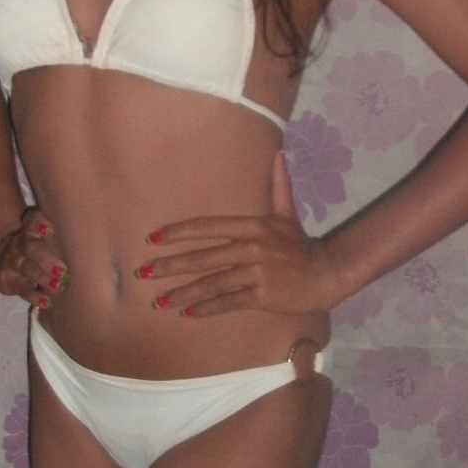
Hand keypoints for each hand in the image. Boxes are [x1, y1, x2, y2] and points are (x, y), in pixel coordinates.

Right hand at [0, 205, 67, 310]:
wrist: (6, 254)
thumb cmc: (44, 245)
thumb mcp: (50, 235)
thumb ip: (66, 235)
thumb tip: (100, 240)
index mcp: (31, 227)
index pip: (31, 219)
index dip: (38, 223)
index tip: (51, 230)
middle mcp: (19, 241)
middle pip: (29, 247)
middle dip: (45, 259)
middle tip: (63, 271)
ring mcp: (10, 260)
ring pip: (25, 268)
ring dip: (41, 278)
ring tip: (59, 287)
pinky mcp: (5, 279)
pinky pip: (20, 288)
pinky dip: (34, 296)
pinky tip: (47, 302)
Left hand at [139, 153, 337, 317]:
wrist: (324, 274)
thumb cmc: (300, 245)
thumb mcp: (287, 213)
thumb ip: (278, 185)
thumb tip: (278, 153)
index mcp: (252, 226)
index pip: (208, 227)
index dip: (179, 233)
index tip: (154, 240)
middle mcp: (250, 248)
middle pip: (202, 257)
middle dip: (170, 266)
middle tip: (143, 273)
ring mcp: (255, 273)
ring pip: (211, 283)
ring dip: (182, 293)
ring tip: (159, 301)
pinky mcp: (260, 296)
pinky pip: (227, 302)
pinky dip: (206, 308)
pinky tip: (187, 313)